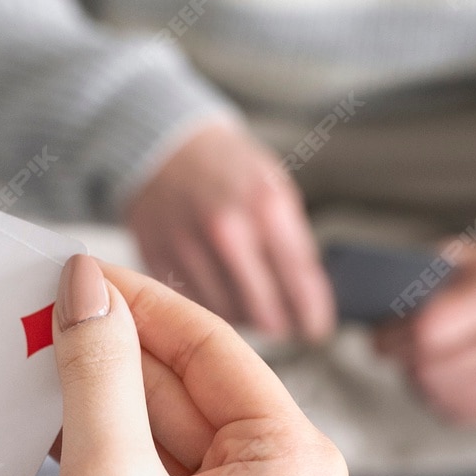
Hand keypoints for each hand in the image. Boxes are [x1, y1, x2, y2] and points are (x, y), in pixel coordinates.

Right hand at [39, 254, 347, 475]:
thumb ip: (98, 374)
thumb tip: (87, 284)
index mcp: (297, 462)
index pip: (211, 344)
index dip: (134, 299)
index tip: (67, 266)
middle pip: (187, 383)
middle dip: (109, 351)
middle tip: (29, 310)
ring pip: (166, 426)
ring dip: (99, 399)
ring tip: (25, 363)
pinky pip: (159, 472)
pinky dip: (106, 449)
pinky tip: (48, 427)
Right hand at [124, 122, 335, 342]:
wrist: (165, 147)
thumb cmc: (227, 169)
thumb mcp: (275, 189)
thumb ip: (293, 242)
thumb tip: (308, 300)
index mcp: (266, 206)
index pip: (299, 280)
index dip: (312, 312)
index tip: (317, 328)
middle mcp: (227, 230)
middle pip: (265, 309)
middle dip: (281, 323)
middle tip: (288, 325)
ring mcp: (189, 247)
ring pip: (229, 314)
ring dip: (244, 315)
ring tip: (251, 300)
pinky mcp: (158, 261)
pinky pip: (194, 305)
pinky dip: (210, 304)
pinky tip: (219, 289)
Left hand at [372, 236, 475, 424]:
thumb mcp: (466, 258)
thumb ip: (423, 278)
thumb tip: (374, 309)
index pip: (428, 333)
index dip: (395, 335)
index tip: (378, 335)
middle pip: (428, 369)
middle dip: (400, 358)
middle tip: (386, 348)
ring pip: (438, 394)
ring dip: (414, 379)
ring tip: (410, 359)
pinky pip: (456, 411)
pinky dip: (436, 396)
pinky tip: (434, 376)